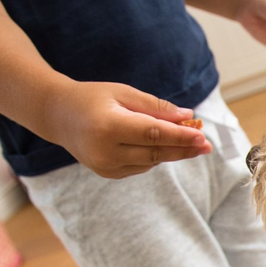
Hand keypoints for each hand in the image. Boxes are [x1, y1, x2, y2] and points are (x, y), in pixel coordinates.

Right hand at [41, 80, 211, 178]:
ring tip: (194, 143)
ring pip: (150, 162)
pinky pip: (140, 166)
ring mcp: (105, 166)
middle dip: (184, 149)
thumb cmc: (93, 98)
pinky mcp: (107, 173)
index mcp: (108, 126)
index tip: (202, 136)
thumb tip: (187, 116)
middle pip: (155, 153)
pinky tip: (164, 146)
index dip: (180, 136)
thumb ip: (155, 107)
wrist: (58, 116)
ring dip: (173, 153)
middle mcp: (105, 151)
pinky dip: (155, 157)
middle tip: (207, 145)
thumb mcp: (123, 93)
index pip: (153, 134)